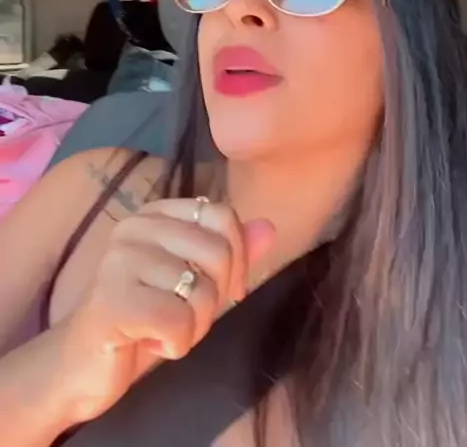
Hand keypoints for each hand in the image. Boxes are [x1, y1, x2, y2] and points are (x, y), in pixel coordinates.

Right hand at [59, 199, 274, 424]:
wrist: (84, 363)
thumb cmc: (144, 319)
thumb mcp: (194, 283)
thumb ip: (231, 255)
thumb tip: (271, 227)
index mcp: (156, 214)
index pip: (222, 215)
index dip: (238, 257)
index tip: (226, 290)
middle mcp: (135, 227)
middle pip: (217, 252)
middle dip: (215, 298)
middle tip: (185, 315)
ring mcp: (119, 260)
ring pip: (200, 292)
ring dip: (194, 326)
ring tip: (163, 328)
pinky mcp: (112, 299)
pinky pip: (178, 321)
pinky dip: (176, 344)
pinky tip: (150, 342)